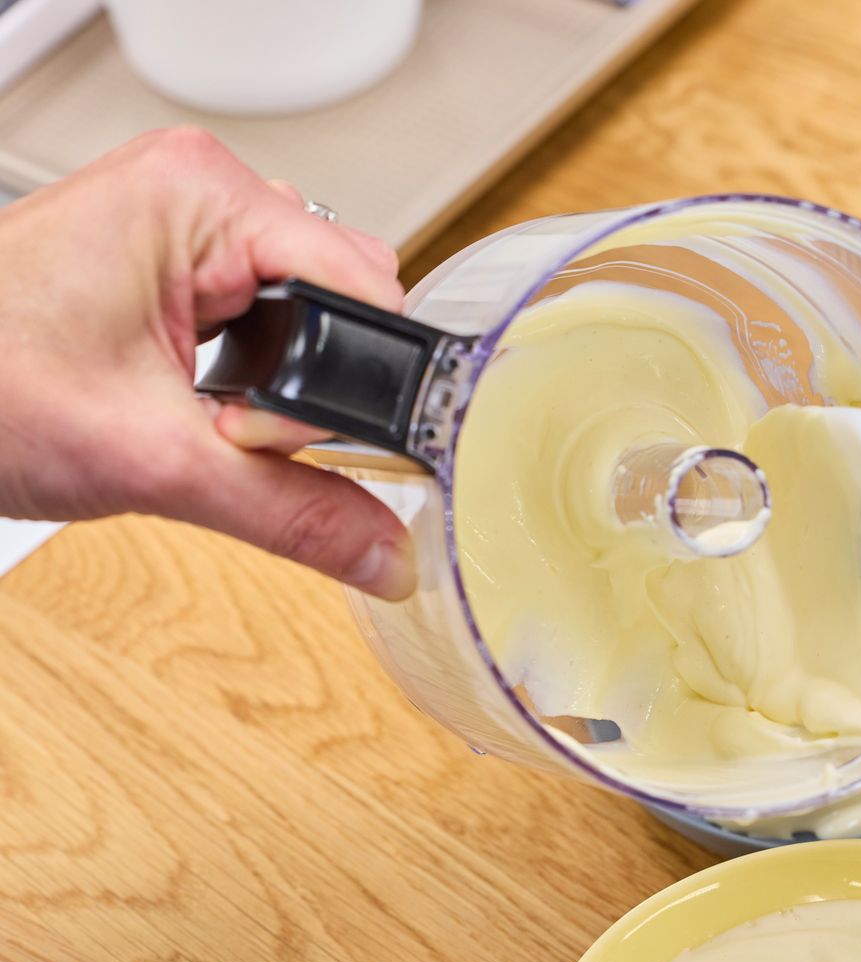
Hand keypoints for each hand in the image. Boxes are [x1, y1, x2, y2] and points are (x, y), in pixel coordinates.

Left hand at [0, 128, 415, 598]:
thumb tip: (389, 552)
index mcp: (204, 196)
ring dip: (282, 378)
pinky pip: (267, 311)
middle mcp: (203, 189)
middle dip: (313, 381)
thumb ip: (292, 511)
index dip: (344, 377)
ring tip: (202, 408)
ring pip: (312, 309)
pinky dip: (254, 370)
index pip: (362, 284)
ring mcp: (187, 221)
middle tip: (226, 425)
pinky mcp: (174, 257)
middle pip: (347, 295)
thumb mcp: (151, 461)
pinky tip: (201, 395)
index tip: (274, 436)